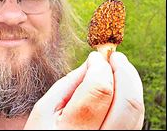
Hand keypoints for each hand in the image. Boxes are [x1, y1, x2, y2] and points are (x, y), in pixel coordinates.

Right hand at [24, 51, 143, 129]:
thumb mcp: (44, 109)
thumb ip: (68, 83)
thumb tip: (91, 62)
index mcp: (73, 130)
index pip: (99, 90)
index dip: (101, 68)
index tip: (96, 56)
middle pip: (127, 102)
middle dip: (124, 72)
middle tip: (115, 57)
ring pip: (136, 111)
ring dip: (130, 83)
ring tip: (118, 68)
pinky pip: (134, 120)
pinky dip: (128, 98)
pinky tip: (118, 87)